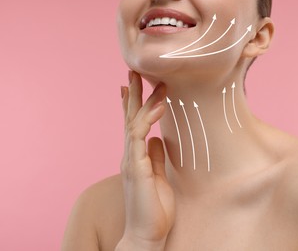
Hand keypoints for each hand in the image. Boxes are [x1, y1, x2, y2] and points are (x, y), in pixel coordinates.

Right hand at [117, 71, 174, 249]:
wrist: (147, 234)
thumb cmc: (153, 209)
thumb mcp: (159, 177)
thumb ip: (156, 157)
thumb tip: (157, 139)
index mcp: (136, 156)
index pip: (133, 125)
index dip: (133, 105)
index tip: (133, 86)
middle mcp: (130, 155)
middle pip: (130, 118)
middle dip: (133, 94)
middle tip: (135, 72)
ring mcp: (131, 160)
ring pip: (134, 122)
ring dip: (144, 100)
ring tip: (155, 82)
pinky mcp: (135, 167)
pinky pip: (139, 136)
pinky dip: (147, 118)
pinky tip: (157, 105)